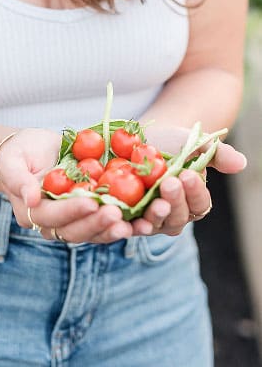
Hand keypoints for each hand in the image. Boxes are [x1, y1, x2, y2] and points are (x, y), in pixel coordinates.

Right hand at [0, 128, 134, 242]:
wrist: (34, 150)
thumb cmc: (20, 152)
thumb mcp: (12, 159)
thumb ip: (18, 178)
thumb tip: (31, 199)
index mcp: (32, 212)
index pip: (52, 216)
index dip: (72, 211)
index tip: (92, 201)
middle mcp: (52, 224)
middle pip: (75, 231)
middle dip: (97, 224)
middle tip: (118, 214)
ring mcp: (72, 222)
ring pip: (93, 233)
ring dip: (113, 230)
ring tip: (133, 224)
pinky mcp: (89, 215)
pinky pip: (106, 224)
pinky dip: (124, 224)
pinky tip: (142, 221)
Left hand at [129, 126, 246, 236]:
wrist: (137, 140)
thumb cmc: (171, 143)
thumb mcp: (193, 143)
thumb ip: (216, 154)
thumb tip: (241, 162)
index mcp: (193, 201)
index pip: (199, 203)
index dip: (194, 191)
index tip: (188, 174)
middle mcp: (173, 216)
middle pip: (177, 217)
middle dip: (174, 201)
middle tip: (169, 183)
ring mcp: (150, 220)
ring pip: (154, 225)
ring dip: (153, 217)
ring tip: (152, 204)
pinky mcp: (126, 219)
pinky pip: (127, 226)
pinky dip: (126, 225)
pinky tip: (124, 219)